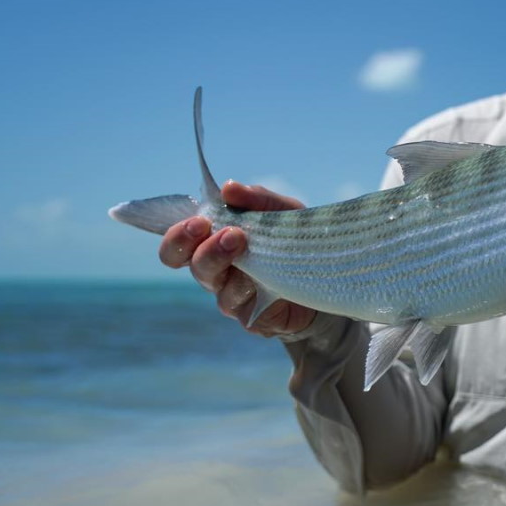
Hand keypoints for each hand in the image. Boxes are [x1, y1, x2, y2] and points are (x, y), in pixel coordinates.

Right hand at [158, 181, 316, 336]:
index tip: (200, 221)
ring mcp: (231, 297)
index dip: (178, 235)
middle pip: (191, 265)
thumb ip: (257, 199)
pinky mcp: (251, 317)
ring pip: (216, 285)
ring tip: (248, 245)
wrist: (328, 277)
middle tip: (230, 234)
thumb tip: (228, 188)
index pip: (179, 245)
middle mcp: (216, 272)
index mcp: (214, 244)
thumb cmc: (295, 241)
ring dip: (230, 264)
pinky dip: (253, 287)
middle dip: (205, 249)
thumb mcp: (284, 212)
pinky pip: (243, 304)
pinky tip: (269, 277)